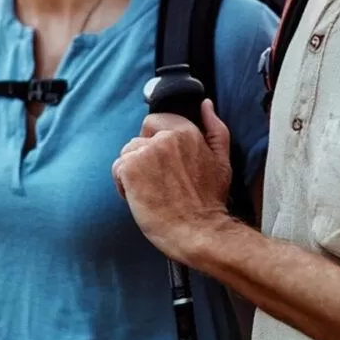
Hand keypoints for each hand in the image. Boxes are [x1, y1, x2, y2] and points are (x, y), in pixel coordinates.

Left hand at [112, 100, 232, 262]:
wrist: (200, 233)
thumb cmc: (209, 202)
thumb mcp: (221, 161)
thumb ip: (214, 129)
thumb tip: (206, 105)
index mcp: (185, 132)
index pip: (154, 121)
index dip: (154, 142)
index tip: (163, 164)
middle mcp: (164, 138)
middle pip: (138, 140)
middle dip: (144, 159)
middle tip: (160, 183)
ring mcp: (145, 152)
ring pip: (127, 155)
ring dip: (133, 173)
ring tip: (151, 193)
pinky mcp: (130, 168)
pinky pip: (117, 170)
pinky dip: (124, 186)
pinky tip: (141, 199)